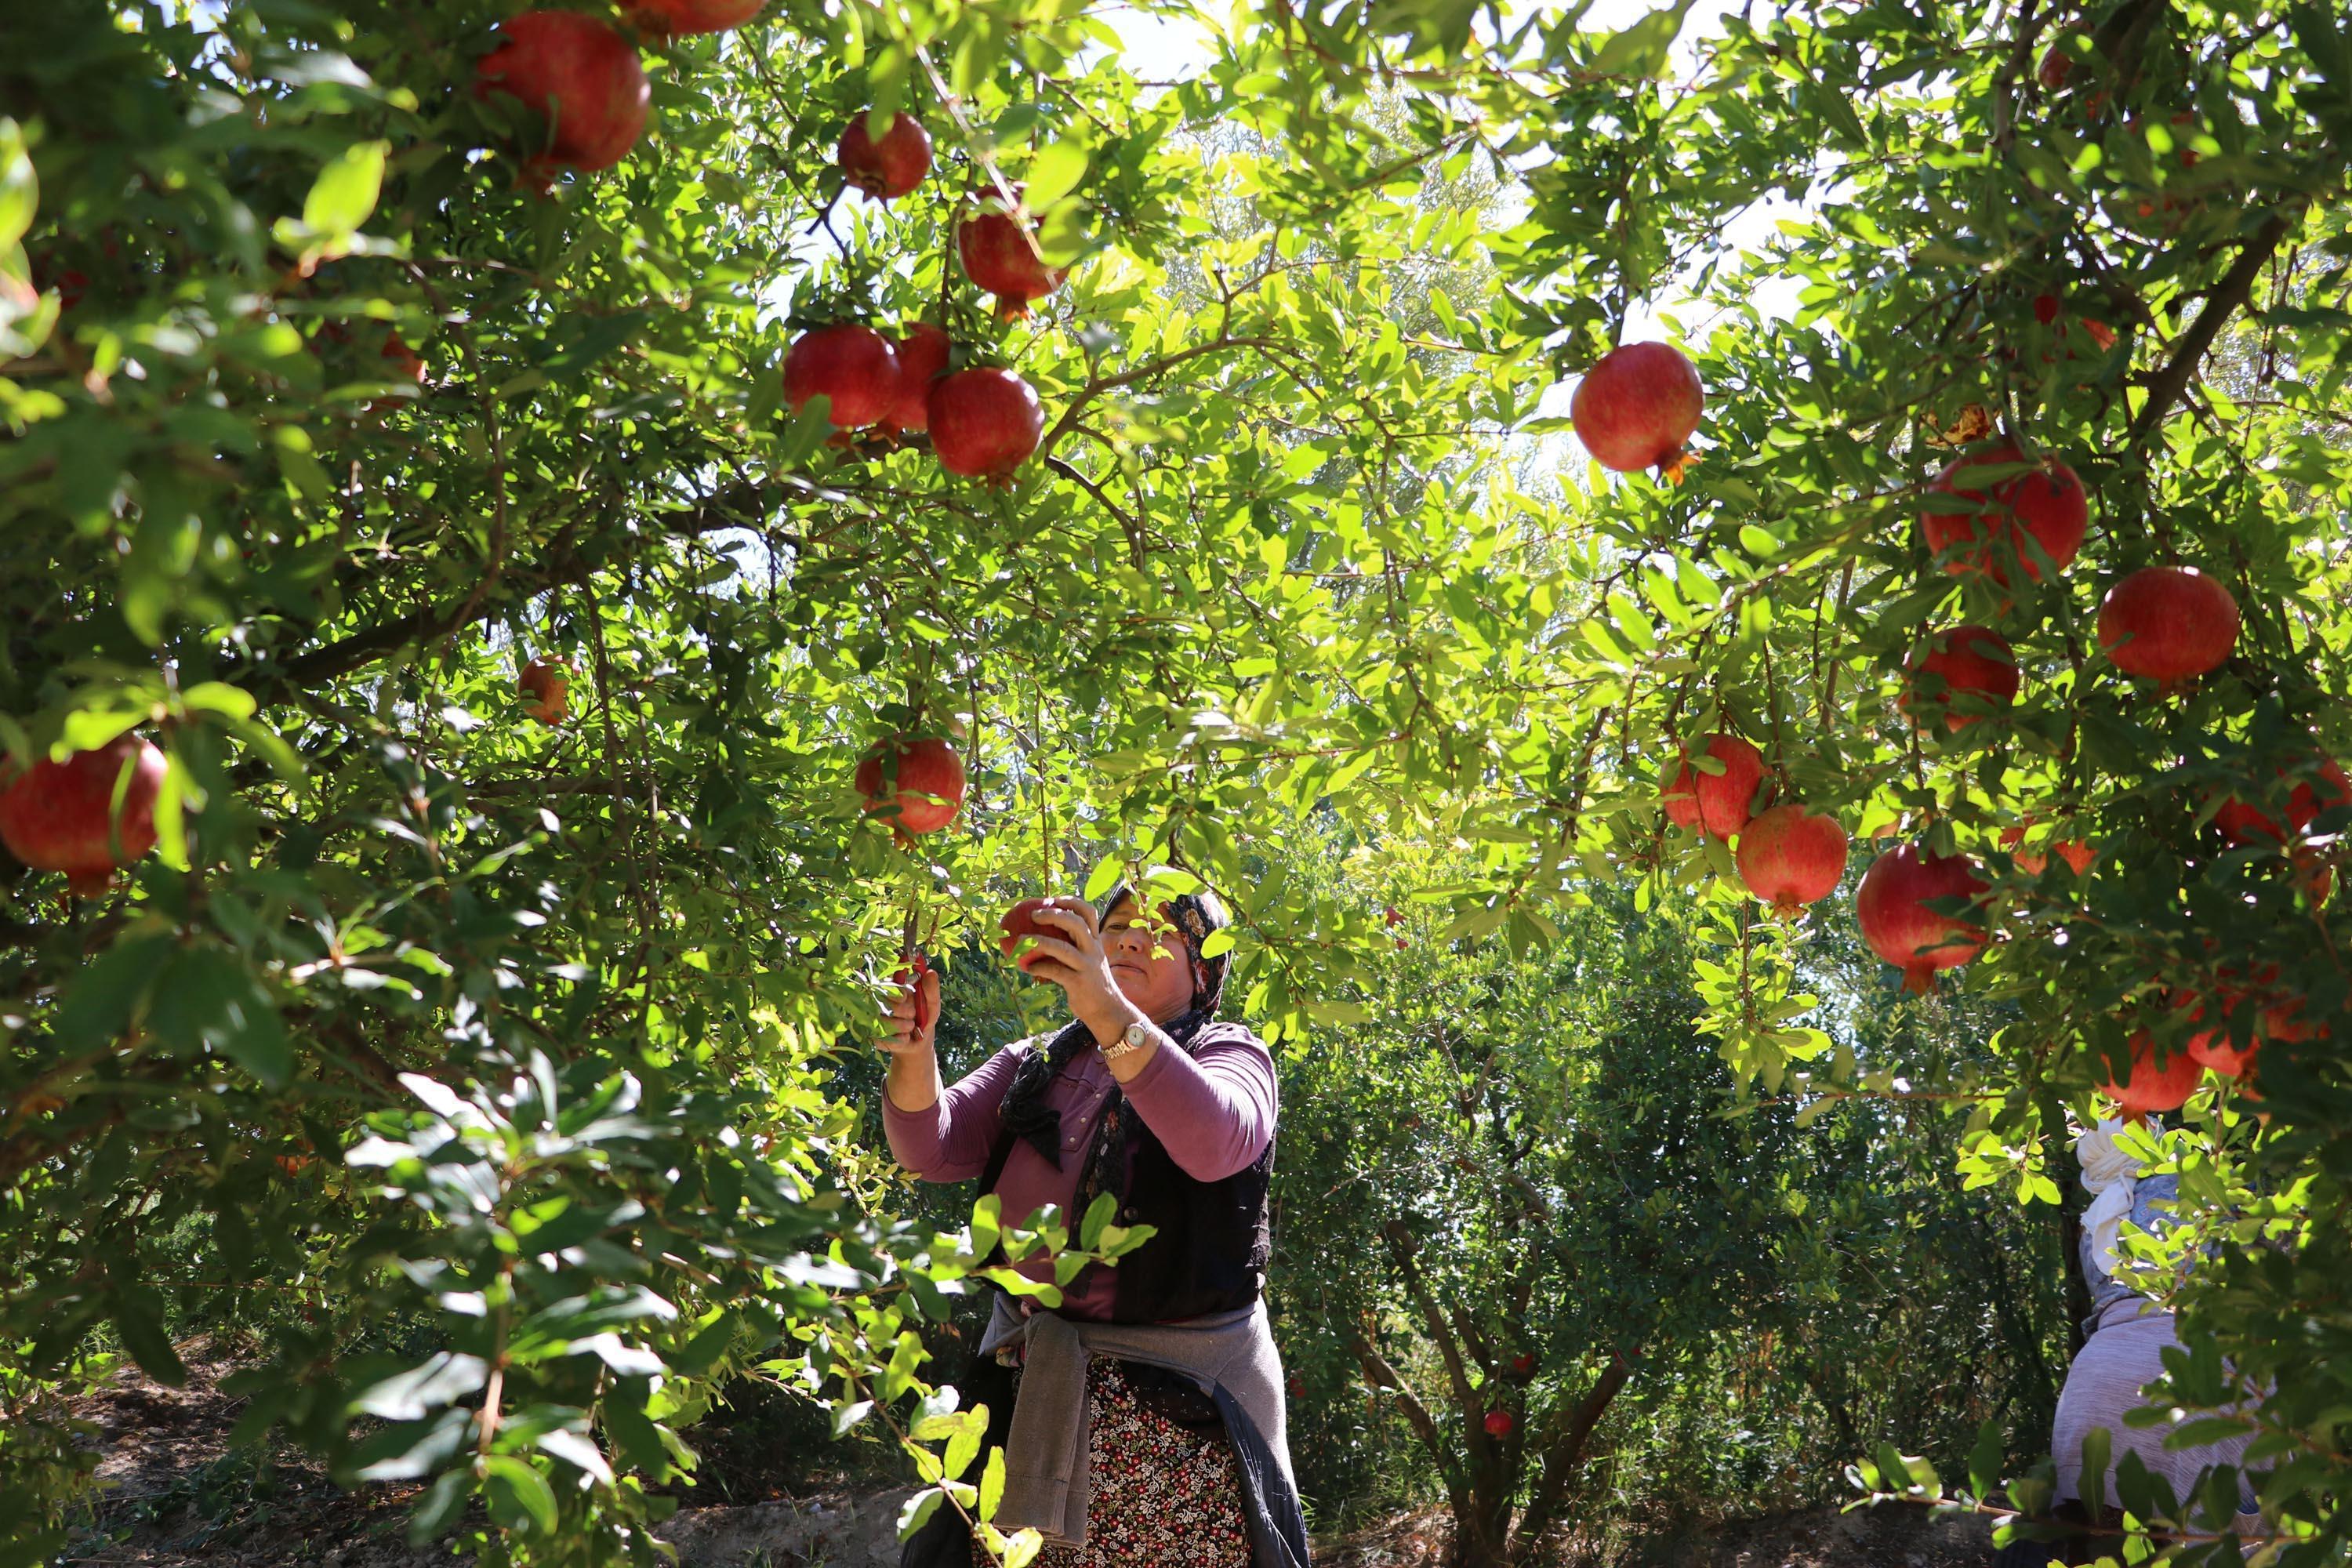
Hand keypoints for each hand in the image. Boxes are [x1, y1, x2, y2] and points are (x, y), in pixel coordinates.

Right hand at [877, 959, 942, 1112]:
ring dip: (904, 1029)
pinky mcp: (873, 1038)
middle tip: (912, 1020)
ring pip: (891, 1021)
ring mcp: (873, 1021)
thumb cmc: (923, 1025)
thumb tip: (929, 970)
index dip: (904, 993)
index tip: (911, 996)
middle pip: (892, 1002)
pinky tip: (903, 1044)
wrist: (914, 1054)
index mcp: (891, 993)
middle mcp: (878, 1004)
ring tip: (909, 1032)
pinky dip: (900, 1043)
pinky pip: (888, 1038)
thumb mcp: (932, 1009)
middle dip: (907, 1012)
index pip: (893, 985)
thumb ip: (931, 991)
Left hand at [1015, 897, 1137, 1041]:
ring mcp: (1087, 967)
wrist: (1108, 1011)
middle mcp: (1093, 951)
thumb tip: (1043, 937)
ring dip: (1039, 941)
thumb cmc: (1092, 984)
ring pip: (1062, 948)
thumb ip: (1074, 948)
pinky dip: (1037, 967)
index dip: (1072, 901)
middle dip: (1054, 914)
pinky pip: (1054, 971)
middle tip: (1034, 914)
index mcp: (1096, 942)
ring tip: (1021, 939)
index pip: (1089, 913)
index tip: (1054, 898)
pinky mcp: (1079, 983)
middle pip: (1076, 923)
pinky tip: (1025, 967)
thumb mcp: (1089, 961)